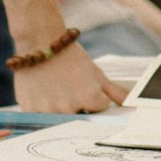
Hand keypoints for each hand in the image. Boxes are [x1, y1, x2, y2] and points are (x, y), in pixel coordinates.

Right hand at [12, 43, 127, 112]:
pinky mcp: (30, 110)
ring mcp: (48, 111)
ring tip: (55, 88)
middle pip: (78, 118)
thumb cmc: (71, 56)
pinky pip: (40, 117)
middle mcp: (68, 108)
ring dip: (59, 108)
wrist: (40, 41)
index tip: (84, 86)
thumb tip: (130, 103)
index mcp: (88, 98)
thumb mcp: (95, 72)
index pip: (98, 110)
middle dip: (77, 106)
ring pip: (58, 118)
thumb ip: (114, 91)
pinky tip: (43, 91)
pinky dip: (42, 108)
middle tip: (69, 87)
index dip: (93, 98)